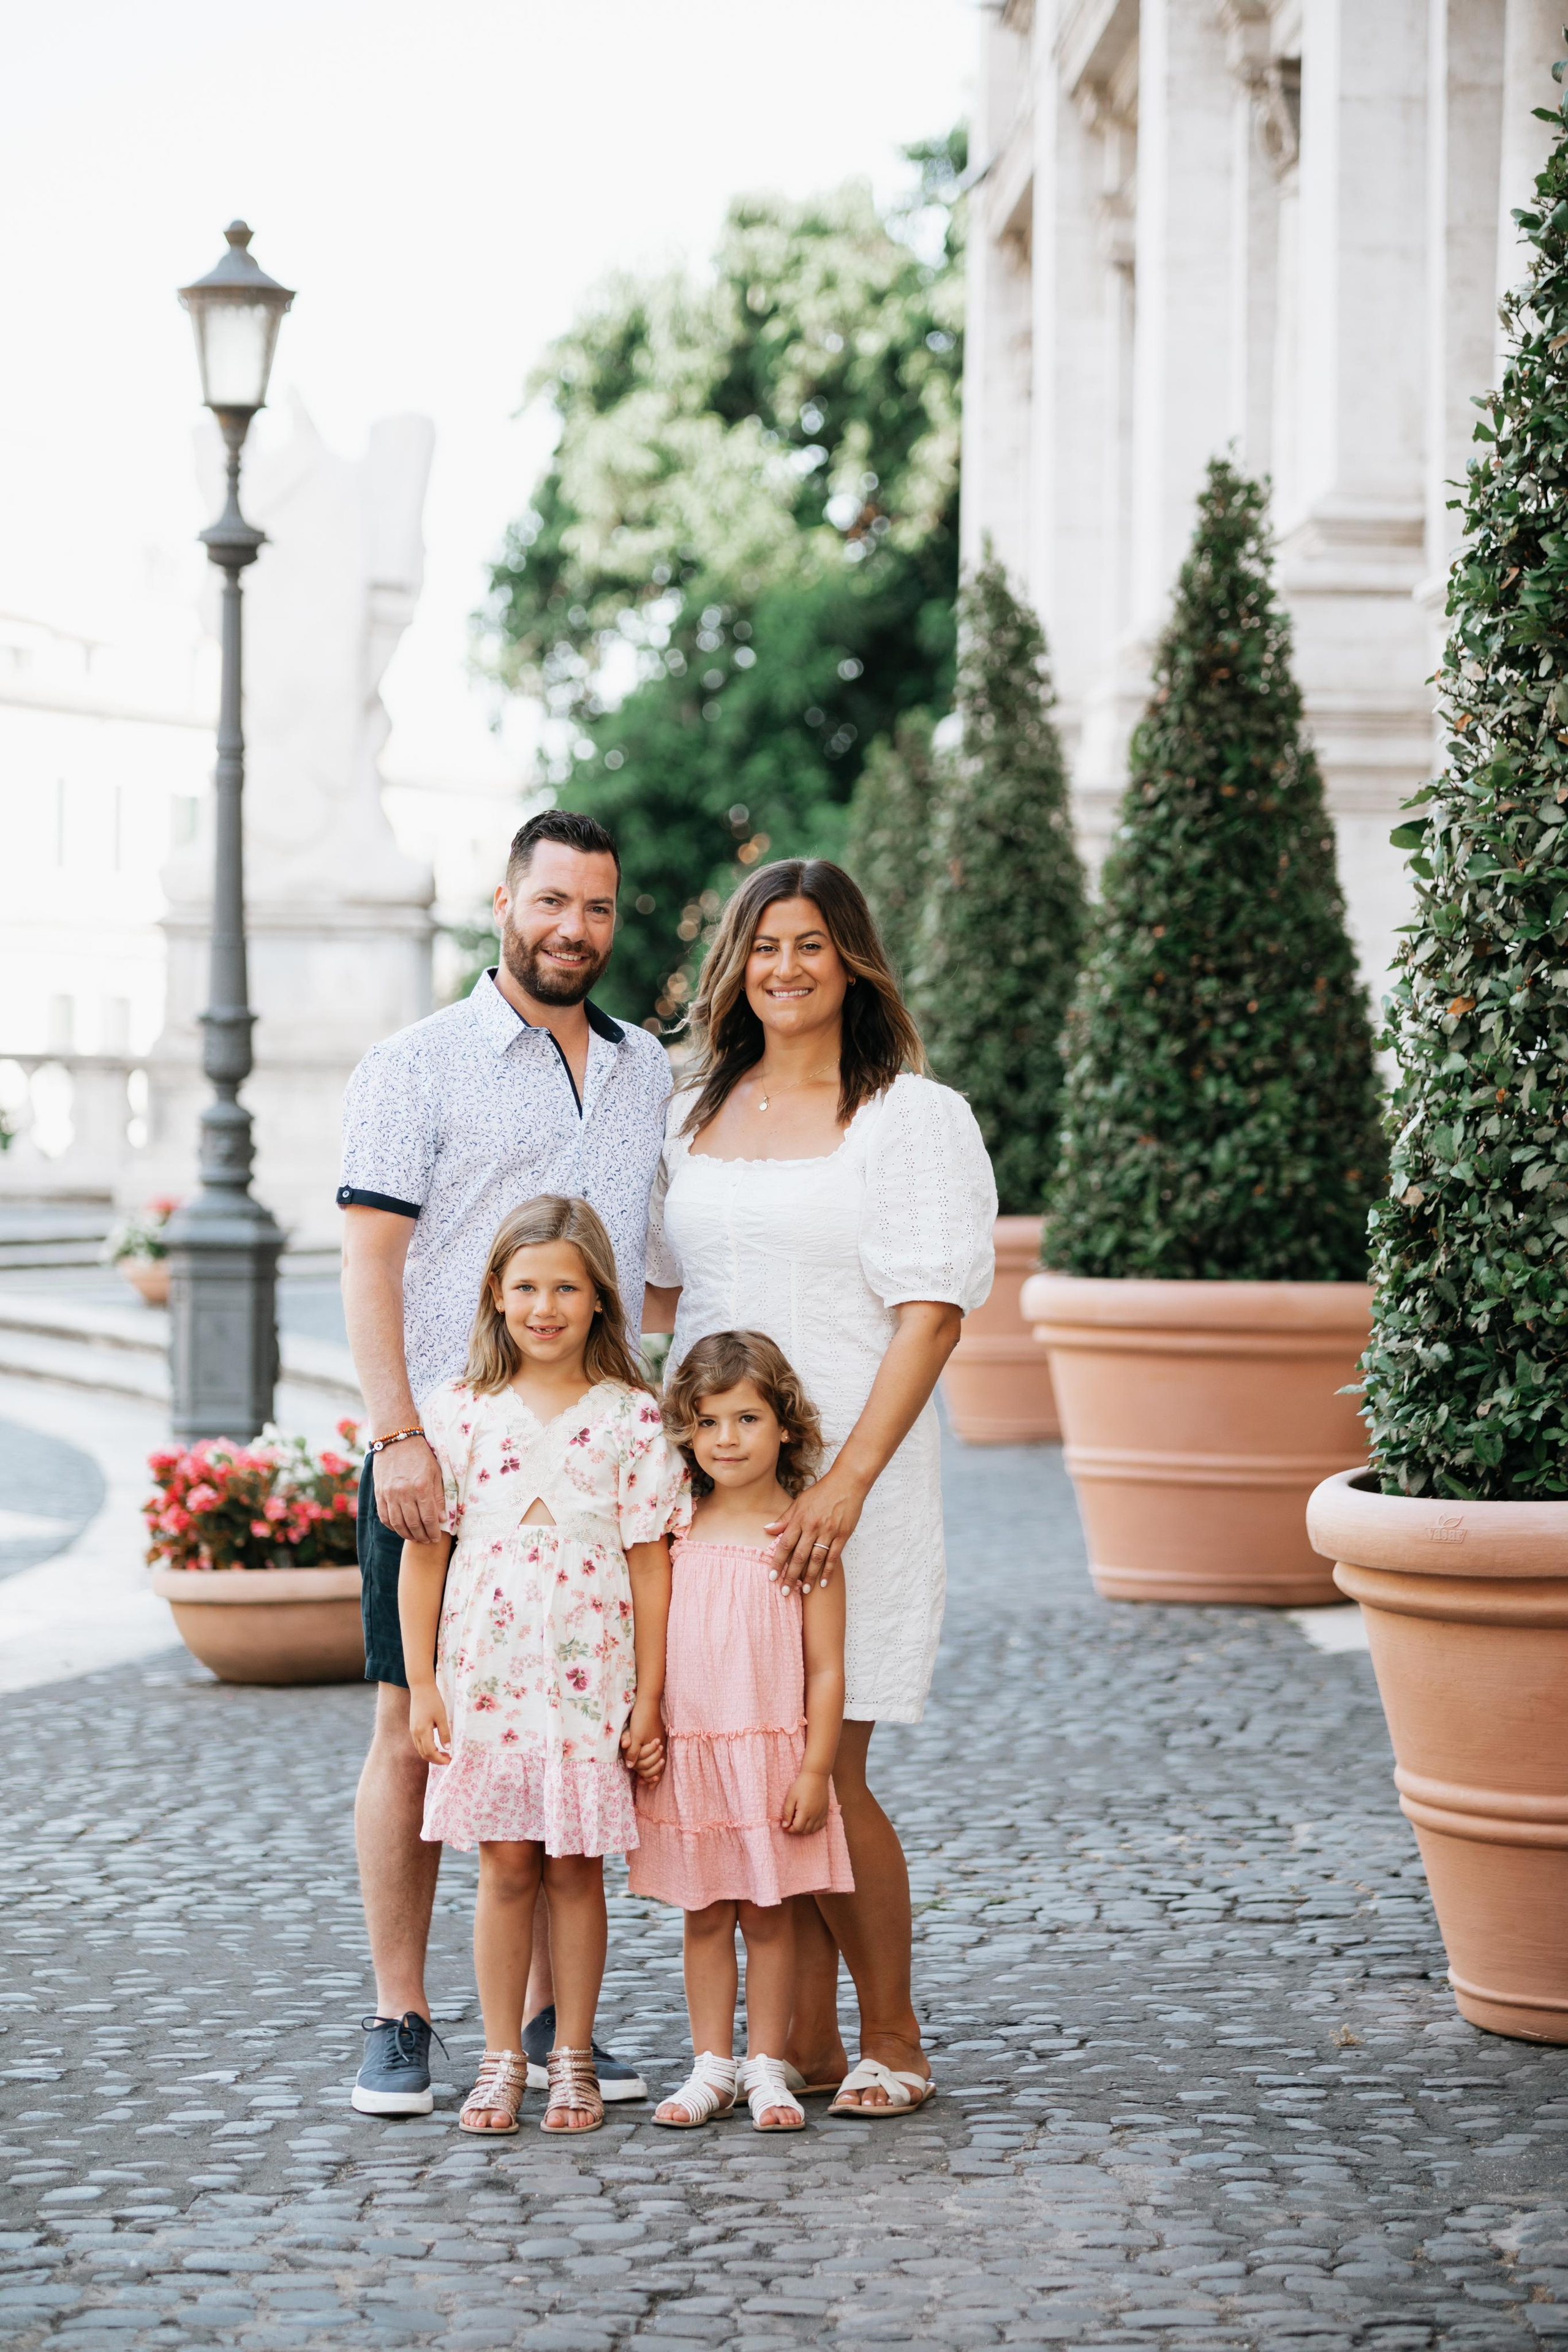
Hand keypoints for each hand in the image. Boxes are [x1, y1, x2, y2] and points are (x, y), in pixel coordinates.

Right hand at [374, 1435, 445, 1543]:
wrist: (396, 1439)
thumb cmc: (420, 1455)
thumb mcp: (436, 1472)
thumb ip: (439, 1496)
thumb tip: (441, 1519)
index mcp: (422, 1486)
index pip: (429, 1518)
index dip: (433, 1532)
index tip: (436, 1538)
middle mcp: (404, 1492)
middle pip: (414, 1524)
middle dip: (422, 1536)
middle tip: (427, 1541)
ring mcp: (389, 1494)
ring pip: (398, 1524)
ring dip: (407, 1535)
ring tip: (415, 1538)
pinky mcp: (379, 1493)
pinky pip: (384, 1517)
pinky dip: (392, 1527)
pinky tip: (400, 1529)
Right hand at [408, 1681, 451, 1765]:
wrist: (421, 1688)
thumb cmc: (433, 1700)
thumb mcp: (442, 1716)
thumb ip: (444, 1733)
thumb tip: (448, 1748)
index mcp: (422, 1731)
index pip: (430, 1752)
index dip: (439, 1759)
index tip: (449, 1761)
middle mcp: (415, 1733)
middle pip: (424, 1754)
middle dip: (436, 1760)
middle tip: (448, 1759)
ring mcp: (413, 1731)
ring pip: (420, 1750)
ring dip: (431, 1755)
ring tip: (444, 1754)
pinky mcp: (413, 1728)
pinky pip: (419, 1744)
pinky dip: (427, 1749)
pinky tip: (436, 1746)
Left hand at [621, 1699, 665, 1784]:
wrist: (648, 1703)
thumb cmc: (642, 1720)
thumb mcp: (635, 1736)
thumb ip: (633, 1752)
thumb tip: (630, 1767)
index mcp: (657, 1748)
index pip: (656, 1768)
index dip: (649, 1777)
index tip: (642, 1784)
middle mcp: (661, 1745)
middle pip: (658, 1765)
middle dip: (651, 1774)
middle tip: (643, 1782)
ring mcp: (660, 1740)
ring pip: (659, 1759)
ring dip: (652, 1768)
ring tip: (645, 1776)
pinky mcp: (657, 1735)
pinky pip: (657, 1751)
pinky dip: (653, 1758)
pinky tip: (648, 1758)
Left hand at [765, 1466, 864, 1591]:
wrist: (847, 1482)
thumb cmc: (822, 1491)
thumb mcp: (799, 1501)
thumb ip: (784, 1518)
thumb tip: (766, 1530)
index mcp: (800, 1519)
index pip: (784, 1544)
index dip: (777, 1562)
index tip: (771, 1577)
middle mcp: (812, 1527)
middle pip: (799, 1556)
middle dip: (790, 1576)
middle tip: (785, 1592)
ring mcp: (828, 1532)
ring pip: (816, 1559)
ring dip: (809, 1577)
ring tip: (804, 1591)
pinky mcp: (842, 1535)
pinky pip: (833, 1556)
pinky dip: (828, 1570)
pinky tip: (823, 1582)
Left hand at [781, 1768, 828, 1835]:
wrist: (816, 1775)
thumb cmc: (801, 1785)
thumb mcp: (791, 1797)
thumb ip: (787, 1813)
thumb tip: (785, 1826)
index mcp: (805, 1812)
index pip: (797, 1828)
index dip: (789, 1829)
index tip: (785, 1826)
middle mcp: (815, 1815)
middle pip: (805, 1831)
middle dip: (796, 1831)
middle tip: (790, 1825)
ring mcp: (821, 1814)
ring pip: (813, 1830)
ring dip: (805, 1830)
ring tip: (798, 1824)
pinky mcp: (826, 1811)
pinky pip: (821, 1825)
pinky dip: (814, 1827)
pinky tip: (809, 1823)